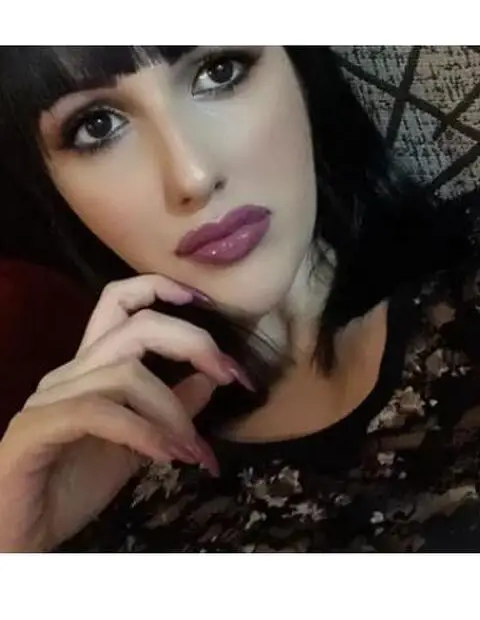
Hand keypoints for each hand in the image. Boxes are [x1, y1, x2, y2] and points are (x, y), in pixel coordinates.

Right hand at [0, 275, 243, 551]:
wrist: (22, 536)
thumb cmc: (73, 487)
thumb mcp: (140, 444)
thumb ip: (171, 410)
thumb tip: (210, 380)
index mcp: (92, 367)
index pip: (118, 302)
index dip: (159, 288)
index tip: (207, 304)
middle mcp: (70, 372)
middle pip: (135, 327)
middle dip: (192, 344)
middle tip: (231, 376)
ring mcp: (49, 398)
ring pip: (125, 373)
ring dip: (174, 411)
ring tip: (195, 450)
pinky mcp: (34, 429)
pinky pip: (96, 412)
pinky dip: (141, 431)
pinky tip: (167, 456)